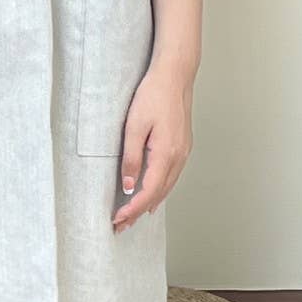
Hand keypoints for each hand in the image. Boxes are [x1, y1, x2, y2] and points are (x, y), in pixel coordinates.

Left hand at [112, 62, 194, 231]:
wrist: (175, 76)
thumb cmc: (153, 95)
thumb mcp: (134, 127)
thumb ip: (131, 158)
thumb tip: (128, 186)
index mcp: (166, 155)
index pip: (147, 192)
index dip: (132, 209)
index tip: (118, 220)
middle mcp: (179, 158)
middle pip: (158, 194)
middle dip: (139, 212)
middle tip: (121, 226)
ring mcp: (183, 152)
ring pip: (167, 187)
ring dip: (149, 203)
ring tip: (133, 216)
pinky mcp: (182, 146)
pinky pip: (171, 176)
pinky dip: (160, 189)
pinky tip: (152, 193)